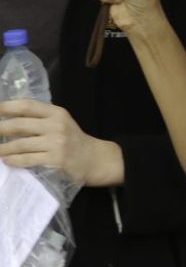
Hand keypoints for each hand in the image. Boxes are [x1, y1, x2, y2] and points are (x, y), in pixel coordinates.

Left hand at [0, 101, 123, 186]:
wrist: (94, 159)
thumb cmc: (72, 140)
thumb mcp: (60, 123)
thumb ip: (39, 119)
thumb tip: (6, 119)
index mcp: (56, 113)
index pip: (27, 106)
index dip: (6, 107)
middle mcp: (57, 125)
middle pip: (20, 124)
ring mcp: (57, 143)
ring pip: (21, 144)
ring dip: (3, 148)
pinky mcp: (56, 159)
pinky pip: (28, 159)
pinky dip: (14, 160)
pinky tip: (7, 160)